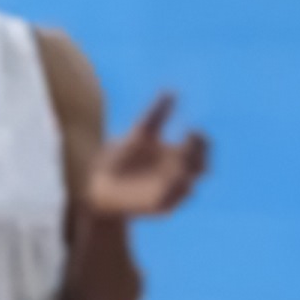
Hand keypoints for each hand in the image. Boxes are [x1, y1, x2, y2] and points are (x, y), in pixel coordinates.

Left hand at [90, 94, 211, 221]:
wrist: (96, 183)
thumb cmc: (120, 157)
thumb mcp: (139, 133)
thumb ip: (156, 114)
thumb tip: (171, 91)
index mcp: (177, 153)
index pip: (201, 146)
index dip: (200, 140)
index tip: (190, 131)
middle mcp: (178, 173)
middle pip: (202, 166)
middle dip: (198, 158)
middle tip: (187, 149)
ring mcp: (170, 192)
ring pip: (189, 188)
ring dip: (186, 178)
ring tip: (177, 169)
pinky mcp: (157, 207)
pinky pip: (171, 204)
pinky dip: (172, 195)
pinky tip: (167, 184)